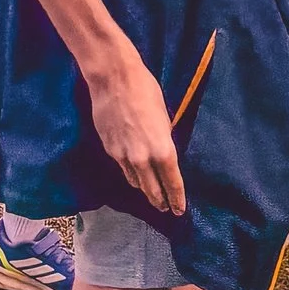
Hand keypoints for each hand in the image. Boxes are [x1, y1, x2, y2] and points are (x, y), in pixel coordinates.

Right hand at [88, 41, 185, 217]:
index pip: (172, 182)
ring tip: (150, 195)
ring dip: (145, 190)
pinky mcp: (109, 150)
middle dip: (160, 201)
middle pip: (152, 190)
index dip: (177, 199)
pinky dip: (131, 174)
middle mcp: (143, 158)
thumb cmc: (145, 91)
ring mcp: (123, 156)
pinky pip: (123, 169)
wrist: (113, 79)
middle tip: (166, 209)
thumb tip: (162, 153)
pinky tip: (134, 175)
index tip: (179, 210)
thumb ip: (164, 140)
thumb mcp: (164, 116)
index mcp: (163, 149)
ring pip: (135, 182)